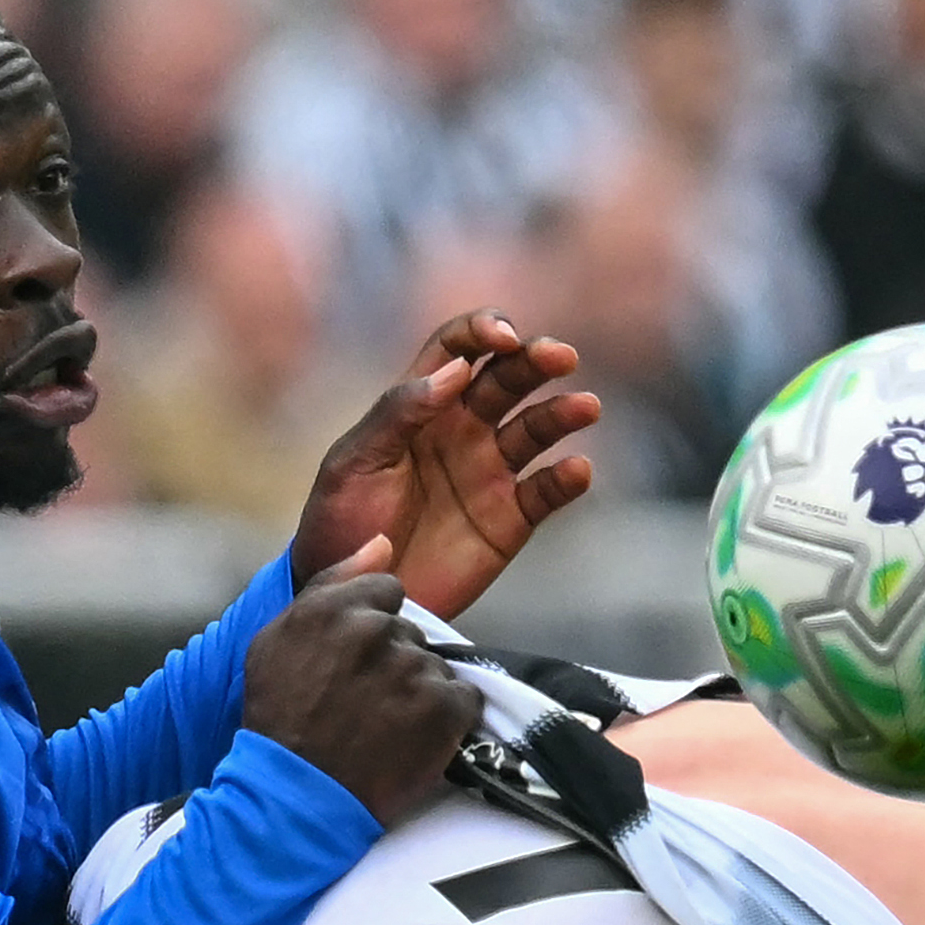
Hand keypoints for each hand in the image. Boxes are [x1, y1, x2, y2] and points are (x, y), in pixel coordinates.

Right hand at [242, 541, 480, 824]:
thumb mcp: (277, 639)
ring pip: (435, 666)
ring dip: (419, 691)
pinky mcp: (443, 710)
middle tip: (367, 702)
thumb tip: (382, 542)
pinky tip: (413, 739)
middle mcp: (377, 631)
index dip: (374, 625)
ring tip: (386, 726)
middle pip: (410, 632)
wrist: (296, 794)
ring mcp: (414, 671)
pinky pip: (464, 699)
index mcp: (335, 608)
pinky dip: (446, 720)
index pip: (387, 591)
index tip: (359, 661)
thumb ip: (331, 583)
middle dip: (395, 661)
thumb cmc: (278, 718)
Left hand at [291, 310, 599, 619]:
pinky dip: (566, 480)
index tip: (503, 335)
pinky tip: (575, 470)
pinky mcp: (509, 520)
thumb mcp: (354, 462)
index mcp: (421, 406)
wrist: (352, 594)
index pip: (459, 350)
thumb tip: (456, 371)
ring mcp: (490, 473)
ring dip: (562, 413)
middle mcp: (462, 430)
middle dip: (535, 360)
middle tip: (559, 356)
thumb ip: (399, 412)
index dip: (483, 331)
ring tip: (585, 407)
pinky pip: (546, 492)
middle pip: (508, 378)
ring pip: (536, 429)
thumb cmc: (339, 523)